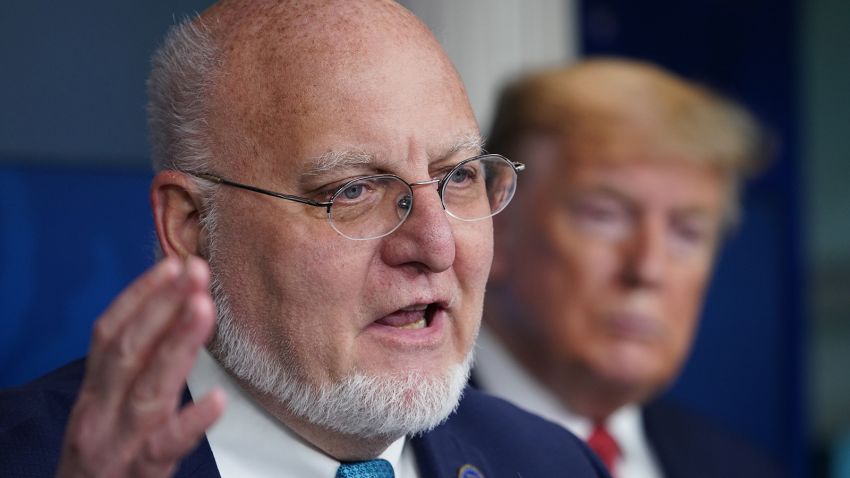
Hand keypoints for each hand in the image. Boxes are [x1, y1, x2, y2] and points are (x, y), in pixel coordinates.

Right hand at [57, 256, 225, 477]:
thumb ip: (133, 370)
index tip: (172, 264)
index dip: (139, 296)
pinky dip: (192, 420)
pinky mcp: (143, 470)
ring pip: (149, 389)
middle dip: (162, 306)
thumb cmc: (101, 458)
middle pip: (128, 350)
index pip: (109, 333)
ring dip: (177, 344)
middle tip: (197, 271)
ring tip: (204, 309)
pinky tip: (218, 400)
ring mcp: (121, 441)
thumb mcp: (106, 409)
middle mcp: (101, 411)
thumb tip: (172, 318)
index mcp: (95, 391)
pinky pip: (169, 444)